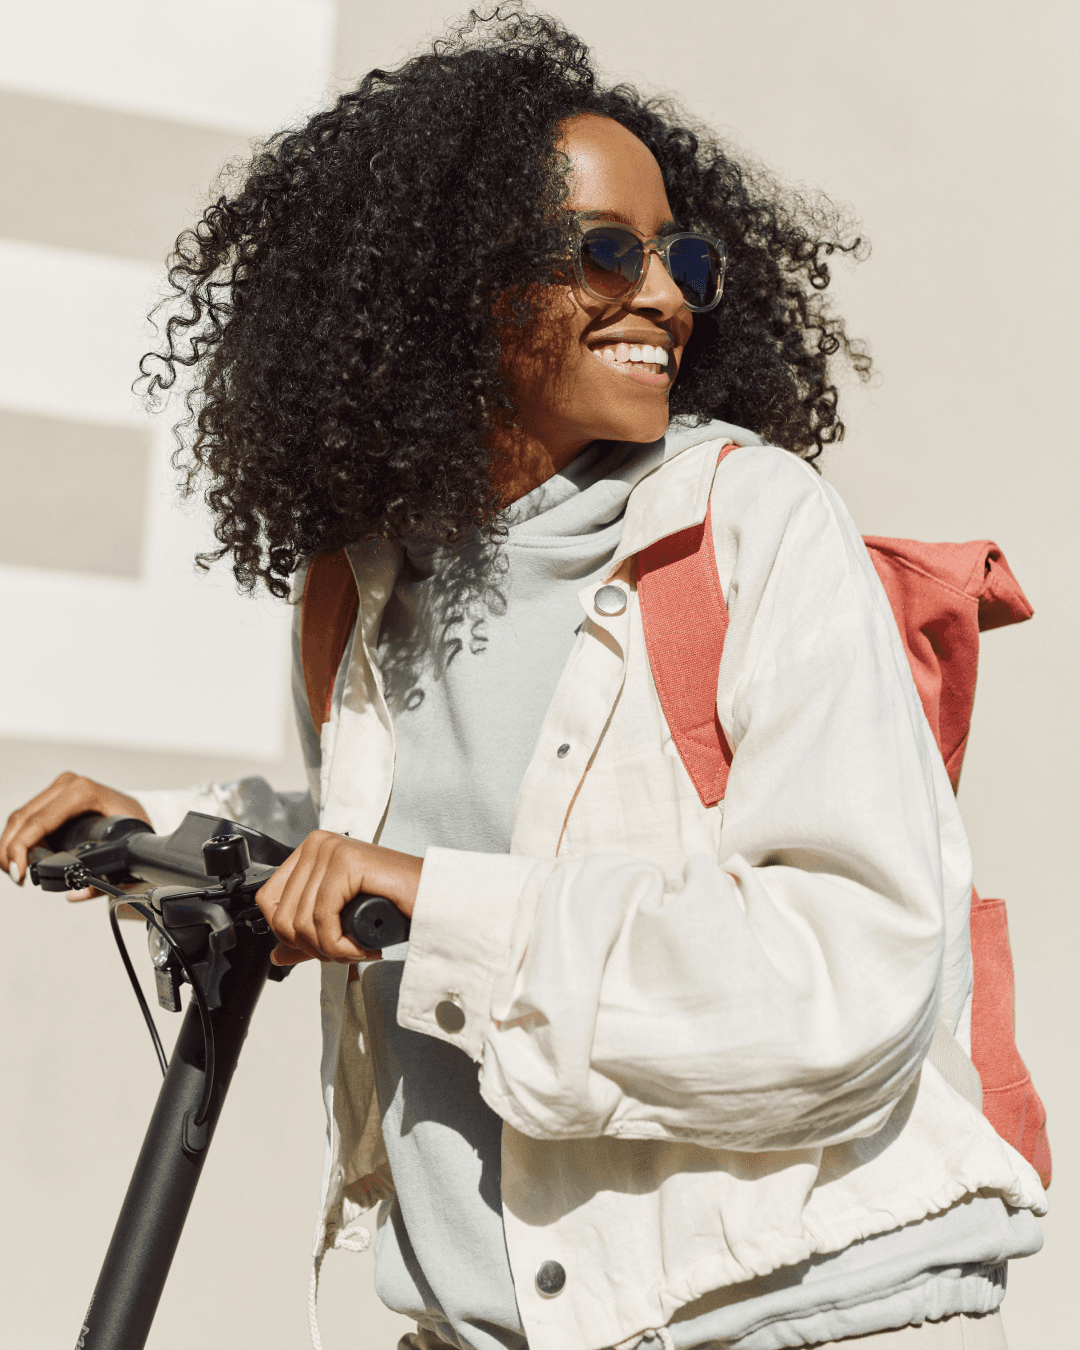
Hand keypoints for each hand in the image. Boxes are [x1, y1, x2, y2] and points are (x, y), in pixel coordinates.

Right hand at [0, 772, 150, 897]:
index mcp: (83, 793)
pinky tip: (20, 857)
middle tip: (15, 876)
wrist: (139, 810)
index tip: (19, 872)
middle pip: (21, 819)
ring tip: (17, 870)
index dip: (20, 849)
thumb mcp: (124, 850)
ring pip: (19, 817)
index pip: (38, 821)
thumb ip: (104, 879)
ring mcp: (59, 787)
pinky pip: (27, 816)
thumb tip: (75, 894)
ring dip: (10, 845)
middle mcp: (68, 785)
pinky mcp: (54, 795)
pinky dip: (18, 838)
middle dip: (9, 851)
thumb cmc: (134, 825)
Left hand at [255, 830, 421, 966]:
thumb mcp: (341, 922)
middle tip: (344, 951)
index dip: (291, 935)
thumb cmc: (396, 906)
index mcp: (311, 851)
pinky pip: (322, 918)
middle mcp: (318, 844)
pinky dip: (340, 945)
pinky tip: (361, 945)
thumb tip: (277, 953)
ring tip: (356, 948)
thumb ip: (308, 936)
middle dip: (313, 946)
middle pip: (282, 916)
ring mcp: (331, 849)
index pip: (269, 900)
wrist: (436, 901)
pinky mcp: (347, 861)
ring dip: (330, 949)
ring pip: (301, 921)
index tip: (323, 946)